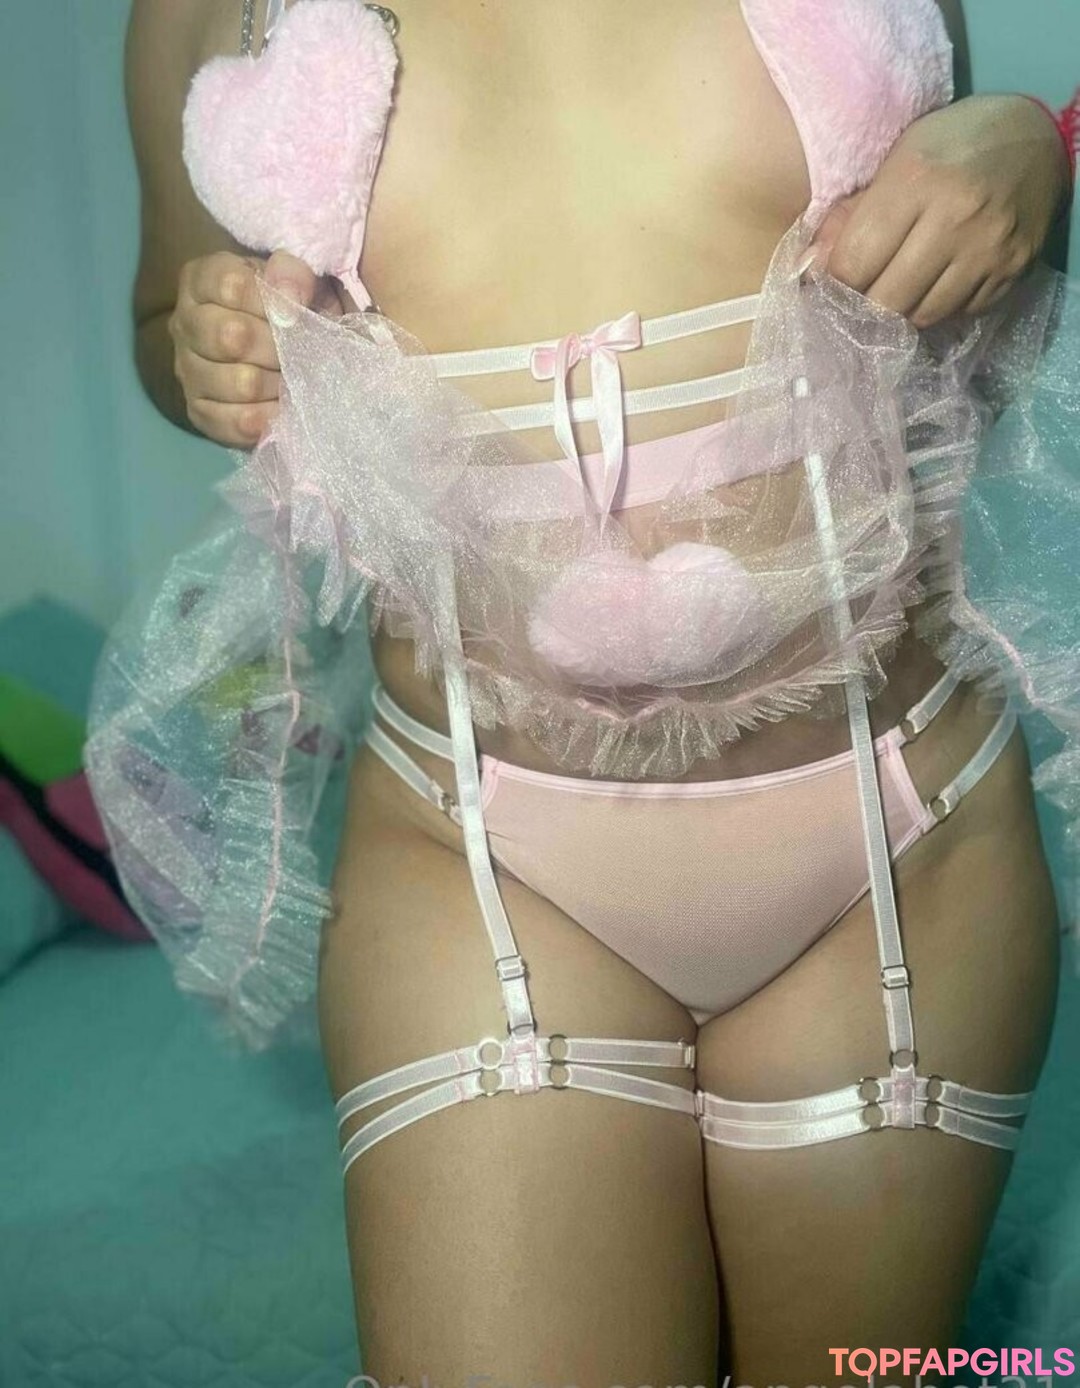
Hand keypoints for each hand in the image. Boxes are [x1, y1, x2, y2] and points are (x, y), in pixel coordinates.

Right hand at [169, 249, 342, 446]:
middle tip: (300, 353)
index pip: (230, 285)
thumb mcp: (296, 281)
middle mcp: (185, 323)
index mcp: (203, 280)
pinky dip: (265, 420)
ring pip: (237, 383)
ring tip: (294, 381)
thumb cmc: (287, 308)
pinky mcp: (198, 411)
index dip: (271, 302)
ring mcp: (187, 370)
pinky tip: (281, 411)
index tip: (297, 313)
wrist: (279, 353)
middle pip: (230, 337)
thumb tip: (290, 294)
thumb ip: (294, 275)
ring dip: (277, 385)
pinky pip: (230, 421)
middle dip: (278, 348)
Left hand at [809, 94, 1071, 328]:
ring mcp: (988, 248)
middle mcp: (954, 218)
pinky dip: (942, 308)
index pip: (854, 263)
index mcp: (915, 181)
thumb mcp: (896, 159)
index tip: (833, 283)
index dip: (835, 283)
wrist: (1035, 138)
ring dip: (903, 313)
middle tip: (861, 297)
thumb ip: (851, 214)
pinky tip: (937, 285)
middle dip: (866, 306)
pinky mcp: (1012, 269)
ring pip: (924, 316)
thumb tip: (810, 267)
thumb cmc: (950, 145)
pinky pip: (961, 313)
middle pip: (887, 300)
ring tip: (898, 292)